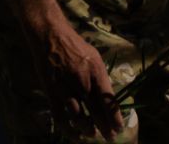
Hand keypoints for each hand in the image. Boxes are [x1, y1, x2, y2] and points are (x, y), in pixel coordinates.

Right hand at [35, 20, 123, 140]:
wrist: (49, 35)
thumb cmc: (74, 45)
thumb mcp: (94, 57)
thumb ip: (101, 78)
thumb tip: (109, 98)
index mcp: (96, 72)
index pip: (108, 101)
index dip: (114, 118)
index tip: (118, 129)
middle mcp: (83, 81)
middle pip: (97, 111)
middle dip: (105, 127)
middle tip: (110, 137)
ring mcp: (66, 87)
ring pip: (79, 117)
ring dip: (87, 129)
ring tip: (92, 134)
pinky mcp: (52, 91)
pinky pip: (60, 116)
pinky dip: (68, 129)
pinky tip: (74, 134)